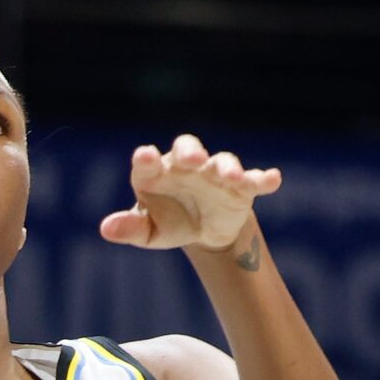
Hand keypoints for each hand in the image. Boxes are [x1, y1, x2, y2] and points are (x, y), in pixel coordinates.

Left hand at [99, 134, 282, 254]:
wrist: (205, 230)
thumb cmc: (169, 222)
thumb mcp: (149, 231)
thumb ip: (130, 228)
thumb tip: (106, 229)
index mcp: (157, 172)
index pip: (149, 160)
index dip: (147, 158)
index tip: (144, 157)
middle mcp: (187, 166)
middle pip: (188, 148)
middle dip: (191, 152)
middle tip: (193, 159)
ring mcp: (216, 174)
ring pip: (224, 162)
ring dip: (228, 168)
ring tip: (232, 178)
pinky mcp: (242, 188)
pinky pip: (254, 179)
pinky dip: (264, 178)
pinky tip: (273, 179)